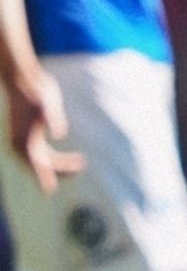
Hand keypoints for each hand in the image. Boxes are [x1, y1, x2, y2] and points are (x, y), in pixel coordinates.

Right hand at [4, 66, 83, 192]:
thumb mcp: (48, 104)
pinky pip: (42, 155)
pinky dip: (55, 160)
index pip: (36, 165)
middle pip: (42, 166)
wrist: (23, 79)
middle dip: (61, 170)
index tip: (50, 191)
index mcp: (25, 140)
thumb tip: (59, 134)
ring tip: (81, 163)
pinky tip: (70, 159)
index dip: (44, 178)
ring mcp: (23, 140)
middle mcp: (21, 144)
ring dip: (60, 166)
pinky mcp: (28, 135)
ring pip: (43, 162)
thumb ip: (54, 119)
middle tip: (81, 166)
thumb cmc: (37, 91)